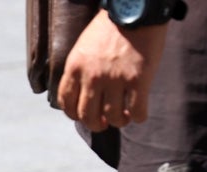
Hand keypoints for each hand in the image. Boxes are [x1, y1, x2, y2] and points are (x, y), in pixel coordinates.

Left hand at [57, 11, 167, 131]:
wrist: (135, 8)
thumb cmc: (110, 27)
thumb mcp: (84, 48)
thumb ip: (80, 70)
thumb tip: (81, 94)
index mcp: (75, 68)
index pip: (66, 103)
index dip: (75, 114)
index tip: (84, 115)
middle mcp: (92, 76)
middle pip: (88, 116)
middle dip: (96, 124)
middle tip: (104, 122)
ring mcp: (116, 79)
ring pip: (113, 117)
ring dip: (119, 122)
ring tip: (124, 117)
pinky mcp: (138, 79)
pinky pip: (137, 110)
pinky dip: (139, 117)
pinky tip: (139, 114)